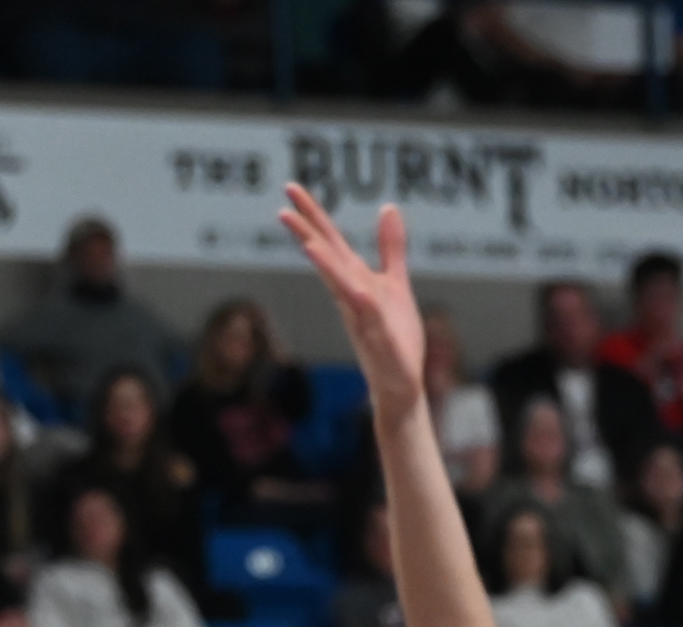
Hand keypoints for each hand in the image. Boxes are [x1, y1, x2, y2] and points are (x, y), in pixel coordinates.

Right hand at [276, 188, 426, 414]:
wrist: (399, 382)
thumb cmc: (394, 334)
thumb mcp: (395, 284)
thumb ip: (390, 248)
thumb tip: (388, 208)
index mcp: (354, 281)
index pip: (330, 243)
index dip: (313, 216)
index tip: (292, 188)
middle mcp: (351, 297)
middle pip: (328, 261)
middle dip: (308, 236)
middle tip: (283, 209)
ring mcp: (363, 320)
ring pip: (343, 290)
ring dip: (327, 269)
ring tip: (310, 244)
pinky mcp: (381, 342)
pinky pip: (372, 322)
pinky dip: (365, 308)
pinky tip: (360, 293)